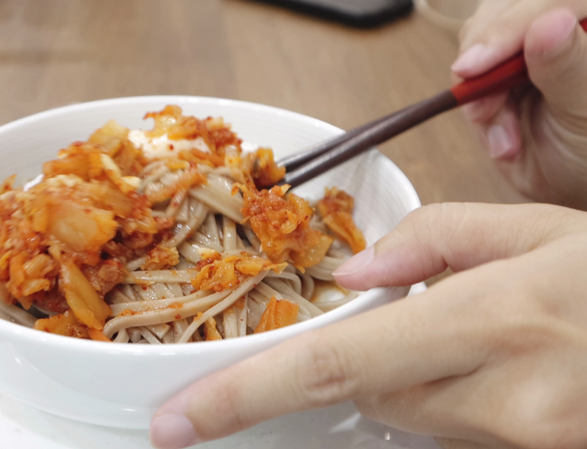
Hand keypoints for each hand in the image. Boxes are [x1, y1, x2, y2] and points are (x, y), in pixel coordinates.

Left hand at [149, 203, 586, 448]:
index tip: (178, 422)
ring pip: (419, 421)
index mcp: (498, 321)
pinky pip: (464, 438)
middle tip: (439, 319)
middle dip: (382, 359)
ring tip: (504, 339)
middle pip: (376, 396)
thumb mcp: (542, 228)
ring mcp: (529, 444)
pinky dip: (465, 404)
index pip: (331, 366)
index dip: (241, 397)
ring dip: (429, 380)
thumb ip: (436, 244)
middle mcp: (508, 402)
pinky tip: (518, 369)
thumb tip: (357, 280)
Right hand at [453, 3, 586, 209]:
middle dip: (486, 64)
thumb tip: (548, 23)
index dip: (506, 30)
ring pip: (478, 41)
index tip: (474, 67)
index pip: (547, 3)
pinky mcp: (502, 64)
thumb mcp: (585, 110)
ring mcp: (529, 42)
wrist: (575, 181)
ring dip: (479, 95)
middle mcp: (561, 22)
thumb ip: (568, 65)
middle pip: (504, 12)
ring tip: (505, 138)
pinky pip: (470, 73)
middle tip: (484, 111)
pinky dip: (477, 110)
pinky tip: (502, 137)